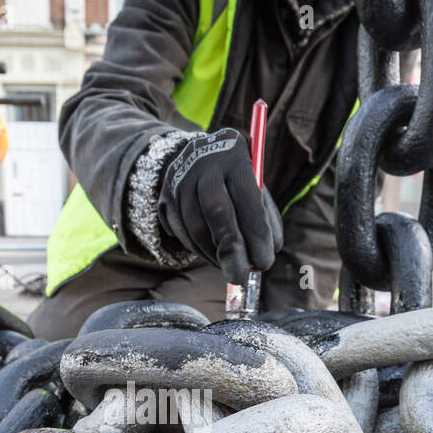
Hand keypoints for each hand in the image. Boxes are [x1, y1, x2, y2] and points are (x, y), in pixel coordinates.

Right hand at [157, 128, 283, 285]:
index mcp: (234, 155)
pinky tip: (214, 258)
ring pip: (195, 226)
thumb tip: (266, 256)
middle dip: (231, 250)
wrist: (198, 155)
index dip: (256, 234)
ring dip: (214, 254)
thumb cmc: (236, 178)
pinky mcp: (165, 197)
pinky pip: (181, 232)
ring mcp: (179, 179)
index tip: (265, 262)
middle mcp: (204, 162)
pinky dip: (200, 251)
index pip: (247, 197)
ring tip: (230, 268)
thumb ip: (265, 216)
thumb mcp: (255, 185)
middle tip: (242, 277)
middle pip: (216, 211)